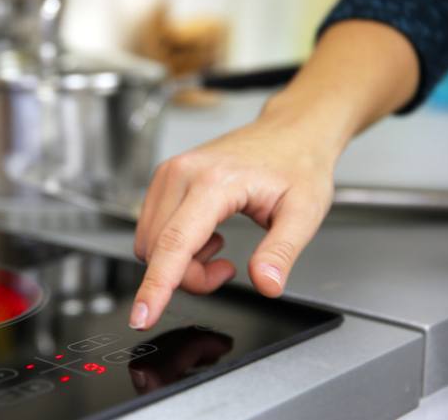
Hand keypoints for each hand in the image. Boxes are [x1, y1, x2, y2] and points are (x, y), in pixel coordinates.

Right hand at [129, 114, 336, 329]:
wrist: (290, 131)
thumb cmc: (298, 165)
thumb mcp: (304, 213)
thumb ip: (281, 252)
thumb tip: (266, 284)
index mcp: (214, 182)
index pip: (174, 244)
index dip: (156, 286)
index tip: (143, 316)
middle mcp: (181, 174)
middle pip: (160, 251)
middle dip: (188, 276)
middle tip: (227, 269)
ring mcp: (168, 174)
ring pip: (151, 243)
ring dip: (180, 262)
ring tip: (220, 248)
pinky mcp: (164, 179)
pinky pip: (153, 229)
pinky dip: (175, 246)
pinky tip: (206, 235)